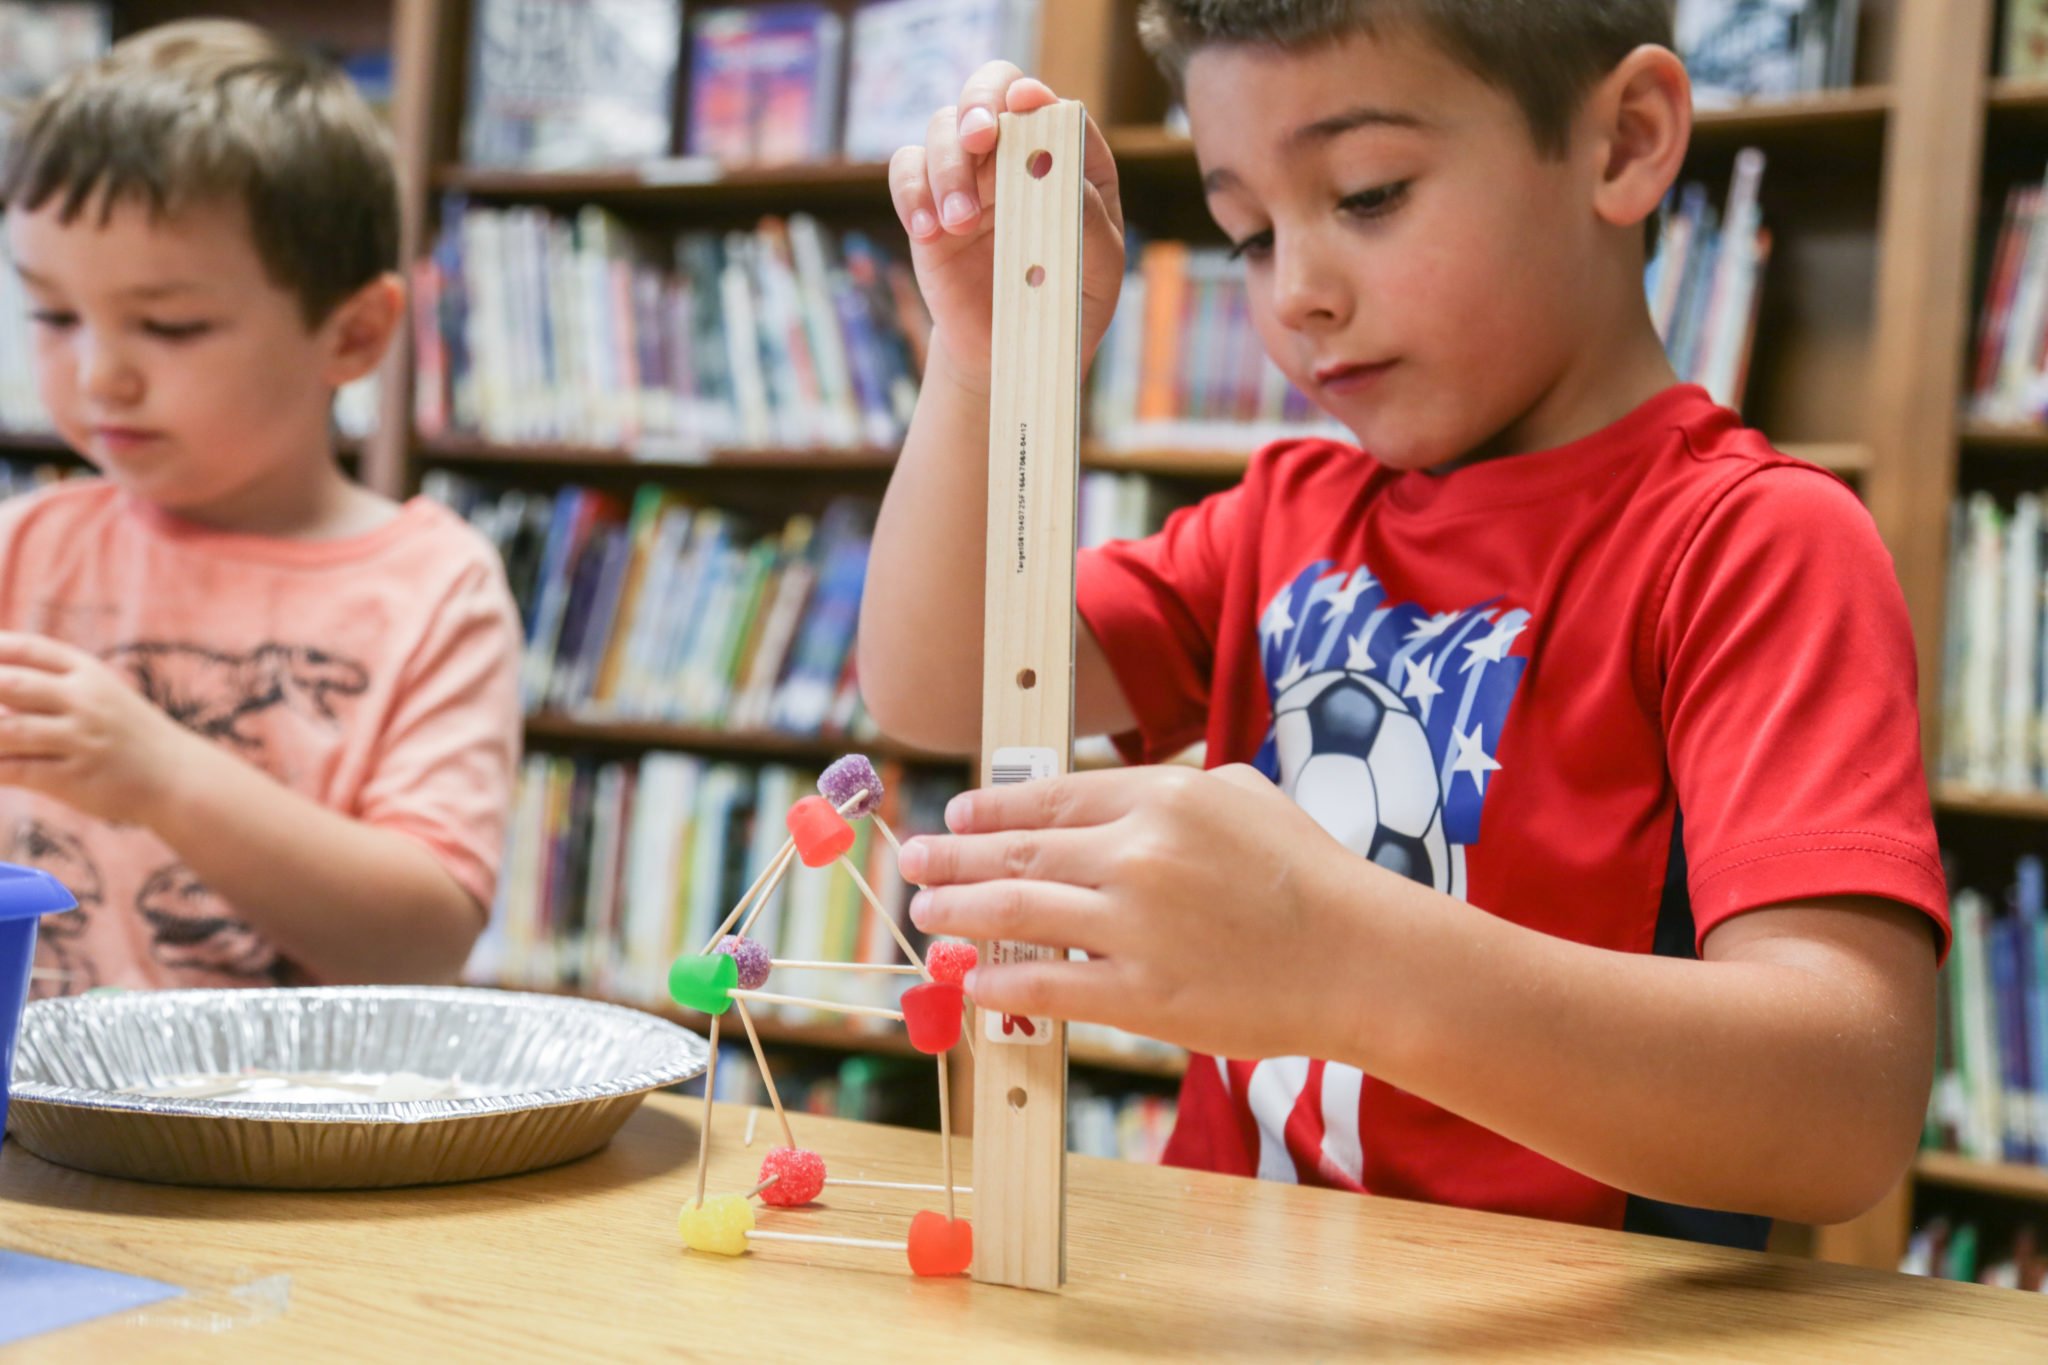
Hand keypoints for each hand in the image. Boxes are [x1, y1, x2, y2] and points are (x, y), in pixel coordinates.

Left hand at [0, 633, 196, 825]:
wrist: (176, 776)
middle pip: (11, 685)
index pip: (29, 649)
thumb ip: (51, 683)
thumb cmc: (127, 732)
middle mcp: (84, 702)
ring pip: (8, 730)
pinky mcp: (73, 778)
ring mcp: (80, 740)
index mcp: (89, 674)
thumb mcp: (101, 693)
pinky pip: (16, 771)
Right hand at [887, 61, 1127, 395]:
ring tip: (958, 223)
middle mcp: (1017, 156)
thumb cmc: (1065, 307)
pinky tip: (927, 229)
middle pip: (991, 90)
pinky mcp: (930, 204)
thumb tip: (1063, 173)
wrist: (1011, 352)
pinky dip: (911, 192)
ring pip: (943, 128)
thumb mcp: (1096, 274)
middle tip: (980, 135)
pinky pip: (906, 171)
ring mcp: (970, 177)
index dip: (1036, 97)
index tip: (1025, 102)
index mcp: (1070, 162)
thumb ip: (1089, 224)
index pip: (1054, 110)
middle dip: (981, 103)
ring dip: (949, 167)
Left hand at [900, 764, 1382, 1060]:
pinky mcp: (1143, 996)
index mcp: (1163, 796)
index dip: (992, 808)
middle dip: (953, 855)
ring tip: (927, 910)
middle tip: (914, 858)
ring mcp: (1136, 927)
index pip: (1051, 798)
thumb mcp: (1244, 795)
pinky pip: (1049, 986)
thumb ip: (1171, 790)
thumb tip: (1107, 801)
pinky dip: (1002, 982)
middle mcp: (1138, 854)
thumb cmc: (1312, 874)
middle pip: (1018, 852)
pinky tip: (973, 981)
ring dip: (960, 911)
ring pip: (1017, 914)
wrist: (1363, 960)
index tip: (958, 815)